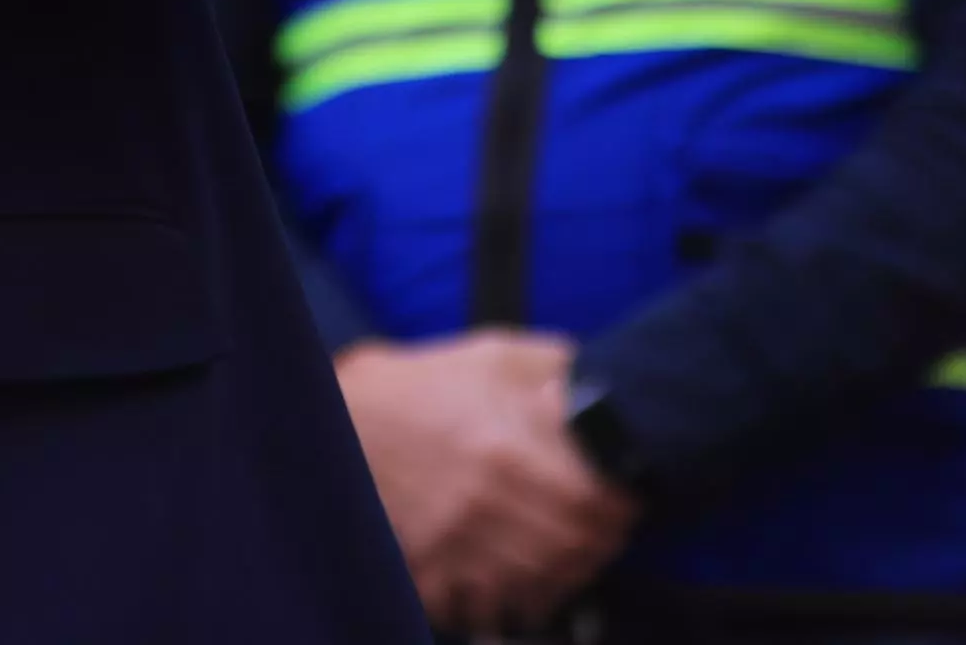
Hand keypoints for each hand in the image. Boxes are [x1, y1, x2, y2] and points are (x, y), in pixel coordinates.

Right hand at [337, 333, 635, 634]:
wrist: (340, 416)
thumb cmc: (420, 384)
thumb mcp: (494, 355)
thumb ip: (558, 365)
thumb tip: (609, 381)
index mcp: (515, 451)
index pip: (602, 505)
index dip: (624, 506)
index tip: (625, 501)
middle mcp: (492, 504)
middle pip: (578, 551)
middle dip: (600, 543)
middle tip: (602, 533)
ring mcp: (460, 543)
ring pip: (540, 586)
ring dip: (564, 576)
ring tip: (566, 558)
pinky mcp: (430, 569)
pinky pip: (484, 611)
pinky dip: (507, 605)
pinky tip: (514, 584)